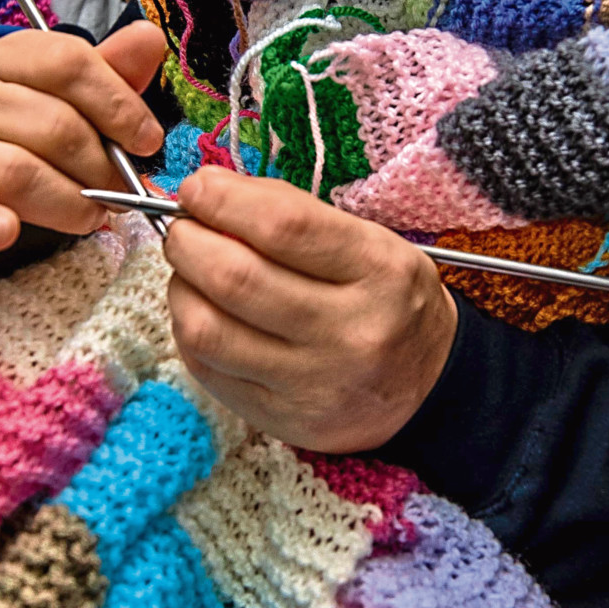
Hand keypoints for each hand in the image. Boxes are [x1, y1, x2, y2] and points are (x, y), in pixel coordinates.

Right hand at [0, 20, 165, 254]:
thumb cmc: (14, 122)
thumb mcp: (60, 91)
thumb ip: (107, 71)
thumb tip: (148, 39)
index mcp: (1, 56)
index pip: (68, 63)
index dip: (118, 104)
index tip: (147, 141)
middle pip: (53, 125)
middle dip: (101, 166)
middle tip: (120, 191)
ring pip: (12, 172)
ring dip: (66, 203)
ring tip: (88, 217)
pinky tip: (6, 230)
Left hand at [164, 166, 457, 453]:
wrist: (427, 385)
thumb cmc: (385, 299)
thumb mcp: (368, 240)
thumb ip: (293, 213)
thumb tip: (212, 194)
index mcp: (379, 271)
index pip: (284, 226)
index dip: (223, 200)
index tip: (198, 188)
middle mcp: (350, 332)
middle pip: (235, 279)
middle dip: (188, 241)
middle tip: (184, 230)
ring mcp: (314, 383)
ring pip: (208, 330)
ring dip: (181, 288)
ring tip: (189, 273)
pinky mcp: (284, 419)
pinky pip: (208, 369)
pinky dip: (191, 330)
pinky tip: (204, 314)